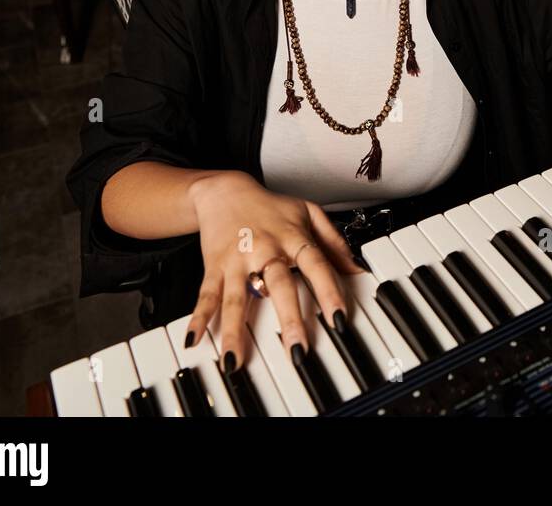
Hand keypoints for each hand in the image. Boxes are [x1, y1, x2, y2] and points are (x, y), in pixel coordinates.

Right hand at [181, 170, 362, 369]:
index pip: (316, 266)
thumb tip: (357, 269)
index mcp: (293, 237)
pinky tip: (194, 338)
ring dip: (236, 331)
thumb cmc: (271, 206)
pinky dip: (199, 317)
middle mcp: (266, 249)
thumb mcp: (308, 213)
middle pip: (279, 285)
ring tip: (235, 361)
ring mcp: (237, 260)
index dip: (330, 291)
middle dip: (289, 318)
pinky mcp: (214, 267)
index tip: (340, 319)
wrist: (224, 191)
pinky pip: (206, 295)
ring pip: (237, 298)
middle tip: (297, 350)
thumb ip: (334, 242)